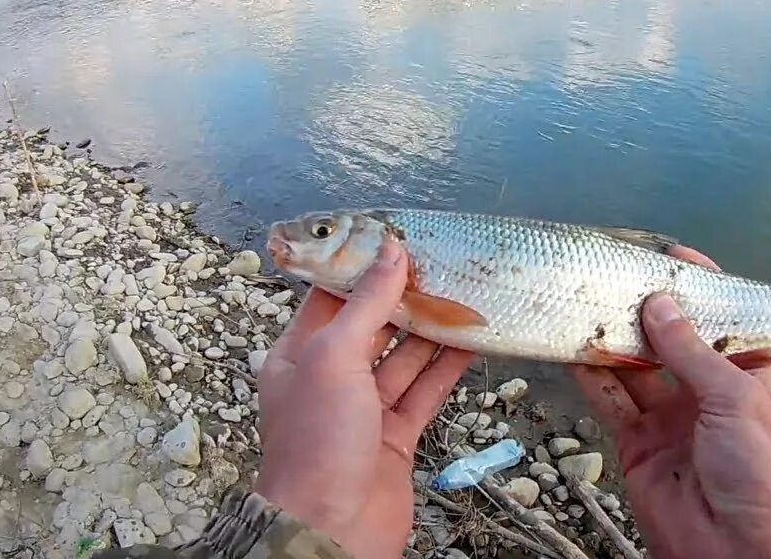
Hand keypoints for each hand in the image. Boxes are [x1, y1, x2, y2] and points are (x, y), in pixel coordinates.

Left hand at [253, 240, 473, 558]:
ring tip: (467, 296)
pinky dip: (446, 368)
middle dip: (407, 299)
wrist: (330, 530)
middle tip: (445, 266)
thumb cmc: (316, 442)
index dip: (365, 269)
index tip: (401, 241)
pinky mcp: (395, 437)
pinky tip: (471, 342)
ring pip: (404, 358)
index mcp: (298, 355)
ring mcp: (364, 409)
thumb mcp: (334, 358)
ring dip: (433, 331)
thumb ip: (368, 305)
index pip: (333, 298)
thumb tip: (391, 251)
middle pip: (373, 326)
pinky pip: (424, 392)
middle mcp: (329, 378)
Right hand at [571, 246, 770, 558]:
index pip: (721, 320)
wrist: (740, 553)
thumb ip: (692, 351)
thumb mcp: (736, 399)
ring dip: (612, 337)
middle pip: (670, 340)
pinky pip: (611, 401)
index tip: (671, 257)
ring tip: (586, 301)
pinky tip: (573, 347)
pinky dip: (591, 375)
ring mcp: (669, 418)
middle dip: (645, 309)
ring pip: (634, 366)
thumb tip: (659, 303)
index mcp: (745, 376)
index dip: (699, 289)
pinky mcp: (637, 444)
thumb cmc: (763, 474)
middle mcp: (705, 392)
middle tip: (615, 274)